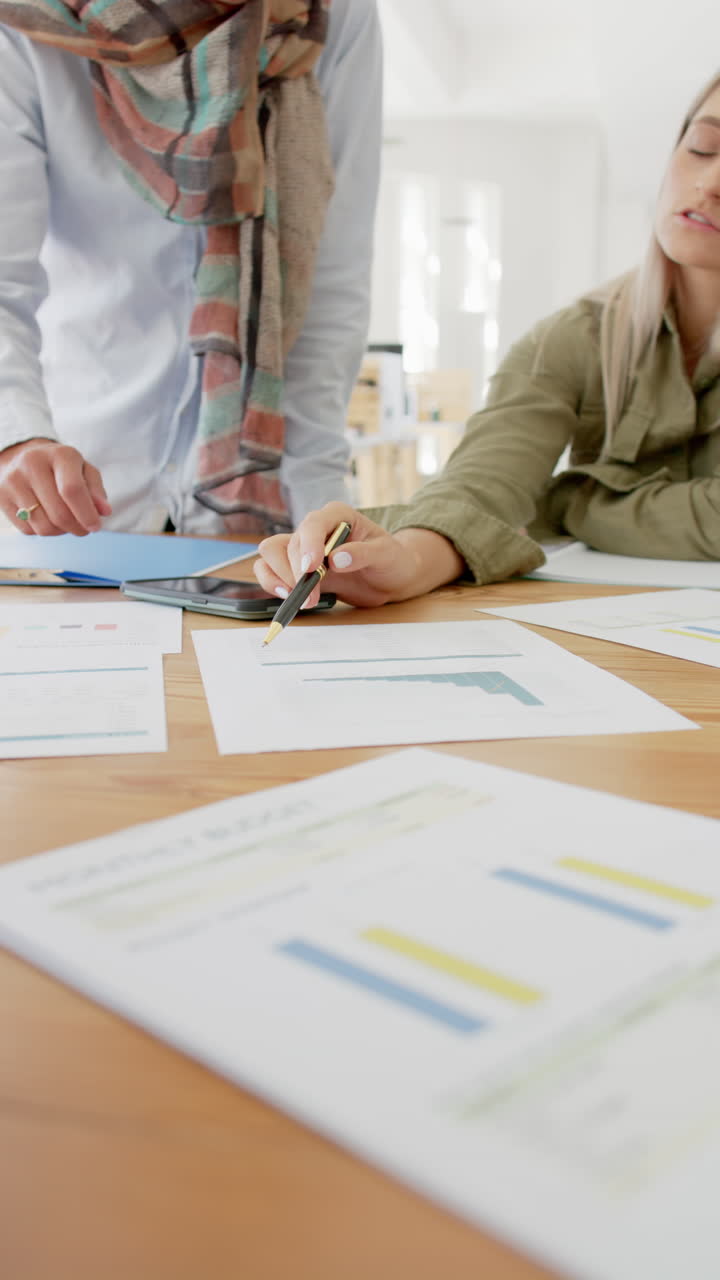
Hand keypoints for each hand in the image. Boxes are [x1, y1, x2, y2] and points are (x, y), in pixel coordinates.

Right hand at [0, 439, 111, 534]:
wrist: (23, 457)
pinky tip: (47, 518)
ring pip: (44, 526)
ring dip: (61, 532)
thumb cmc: (62, 467)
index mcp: (59, 455)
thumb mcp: (83, 470)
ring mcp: (13, 481)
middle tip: (84, 528)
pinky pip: (29, 530)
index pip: (72, 490)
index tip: (95, 527)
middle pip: (59, 513)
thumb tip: (104, 511)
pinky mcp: (2, 497)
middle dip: (77, 527)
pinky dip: (43, 531)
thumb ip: (96, 490)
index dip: (86, 514)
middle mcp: (32, 464)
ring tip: (66, 522)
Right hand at [254, 501, 463, 607]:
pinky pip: (271, 570)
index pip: (314, 523)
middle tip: (310, 597)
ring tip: (300, 599)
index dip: (309, 544)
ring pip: (272, 553)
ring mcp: (303, 548)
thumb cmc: (391, 560)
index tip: (311, 568)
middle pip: (290, 543)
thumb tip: (336, 560)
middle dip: (296, 571)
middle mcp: (316, 528)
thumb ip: (363, 554)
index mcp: (337, 515)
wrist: (389, 577)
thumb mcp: (385, 554)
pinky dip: (272, 583)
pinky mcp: (297, 568)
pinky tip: (287, 597)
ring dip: (278, 576)